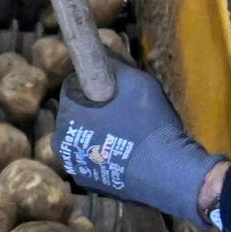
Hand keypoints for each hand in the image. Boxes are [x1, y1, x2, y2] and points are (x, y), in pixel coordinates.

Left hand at [53, 65, 222, 223]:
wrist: (169, 173)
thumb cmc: (150, 123)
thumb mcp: (136, 82)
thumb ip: (113, 62)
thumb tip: (101, 48)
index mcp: (67, 116)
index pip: (74, 88)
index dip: (96, 84)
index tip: (116, 89)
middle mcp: (62, 143)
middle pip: (77, 114)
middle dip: (96, 109)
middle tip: (126, 111)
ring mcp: (75, 167)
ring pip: (85, 137)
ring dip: (100, 131)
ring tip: (130, 133)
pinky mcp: (89, 183)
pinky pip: (94, 158)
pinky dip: (106, 153)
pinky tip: (129, 153)